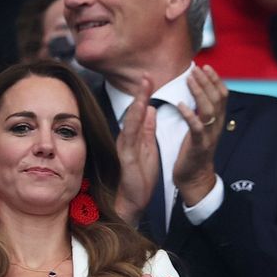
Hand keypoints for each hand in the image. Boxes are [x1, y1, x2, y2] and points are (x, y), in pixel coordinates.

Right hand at [114, 76, 158, 225]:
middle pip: (133, 111)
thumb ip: (148, 130)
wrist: (132, 200)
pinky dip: (135, 122)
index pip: (139, 112)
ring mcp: (125, 146)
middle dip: (140, 93)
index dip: (144, 95)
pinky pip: (130, 136)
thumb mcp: (148, 149)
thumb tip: (151, 109)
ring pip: (130, 120)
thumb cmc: (139, 177)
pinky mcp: (127, 156)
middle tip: (146, 75)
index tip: (150, 79)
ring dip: (137, 102)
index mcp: (134, 136)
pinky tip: (140, 111)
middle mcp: (127, 138)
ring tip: (144, 86)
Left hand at [171, 65, 228, 207]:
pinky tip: (181, 105)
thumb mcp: (202, 128)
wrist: (195, 177)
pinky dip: (190, 115)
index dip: (216, 80)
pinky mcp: (198, 146)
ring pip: (209, 110)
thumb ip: (202, 112)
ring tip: (190, 80)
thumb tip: (198, 93)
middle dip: (206, 81)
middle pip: (217, 99)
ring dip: (199, 92)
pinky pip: (197, 128)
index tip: (206, 67)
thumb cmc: (194, 151)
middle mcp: (216, 126)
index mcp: (217, 121)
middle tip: (195, 69)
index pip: (222, 96)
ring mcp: (208, 136)